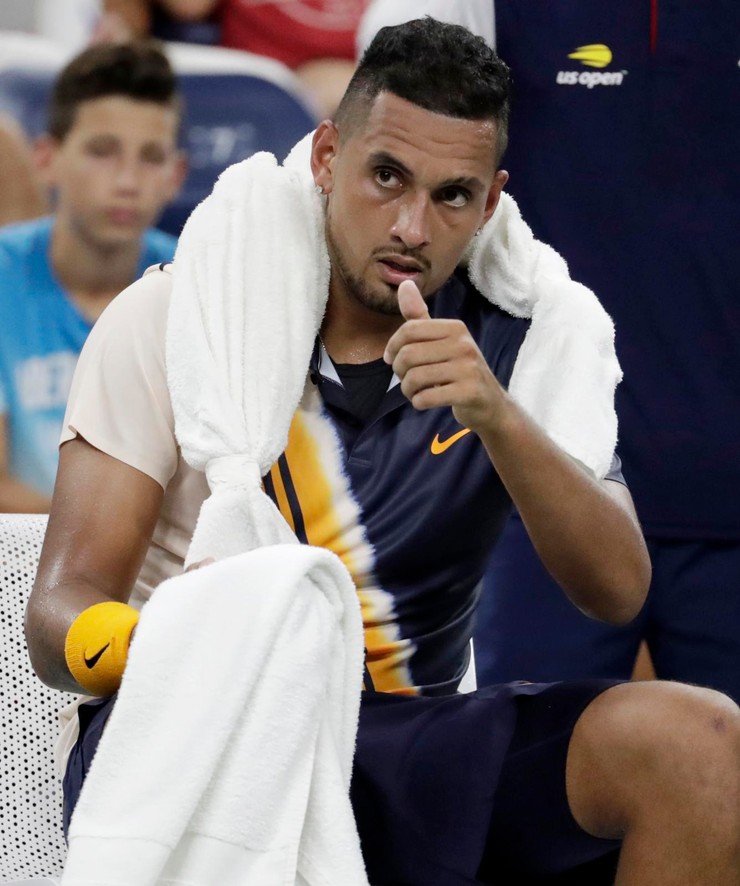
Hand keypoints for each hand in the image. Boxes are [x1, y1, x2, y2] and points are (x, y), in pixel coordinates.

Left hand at [383, 280, 505, 432]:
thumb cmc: (459, 370)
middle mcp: (464, 344)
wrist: (490, 403)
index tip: (391, 360)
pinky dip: (418, 402)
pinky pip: (426, 397)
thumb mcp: (441, 341)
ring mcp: (468, 368)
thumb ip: (419, 316)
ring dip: (407, 390)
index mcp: (455, 328)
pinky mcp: (469, 392)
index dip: (392, 347)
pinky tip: (424, 401)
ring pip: (415, 378)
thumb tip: (404, 283)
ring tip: (415, 392)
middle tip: (406, 380)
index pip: (409, 329)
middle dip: (399, 372)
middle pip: (408, 355)